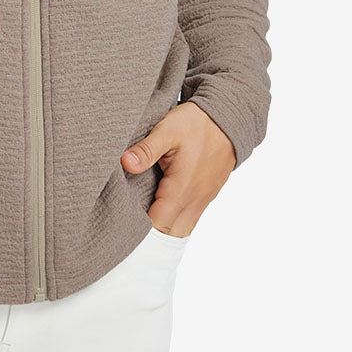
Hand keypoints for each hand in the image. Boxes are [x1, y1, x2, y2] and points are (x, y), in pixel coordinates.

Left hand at [120, 102, 235, 236]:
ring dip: (164, 227)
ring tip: (145, 216)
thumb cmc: (196, 124)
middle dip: (150, 232)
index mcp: (182, 188)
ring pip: (183, 228)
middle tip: (130, 220)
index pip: (159, 224)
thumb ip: (146, 150)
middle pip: (170, 233)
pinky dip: (177, 220)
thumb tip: (125, 163)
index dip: (140, 226)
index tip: (124, 218)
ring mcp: (203, 199)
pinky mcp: (208, 195)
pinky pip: (192, 218)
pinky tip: (163, 207)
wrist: (227, 118)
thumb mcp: (167, 130)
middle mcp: (195, 199)